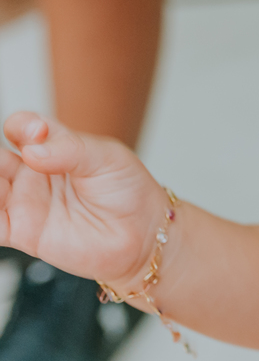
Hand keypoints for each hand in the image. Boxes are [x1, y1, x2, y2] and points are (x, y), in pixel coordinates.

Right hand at [0, 112, 165, 289]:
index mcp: (54, 146)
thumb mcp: (107, 158)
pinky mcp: (21, 231)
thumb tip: (32, 150)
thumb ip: (70, 149)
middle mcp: (34, 172)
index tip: (36, 134)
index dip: (22, 126)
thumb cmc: (129, 191)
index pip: (22, 127)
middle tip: (0, 161)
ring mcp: (25, 200)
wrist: (142, 234)